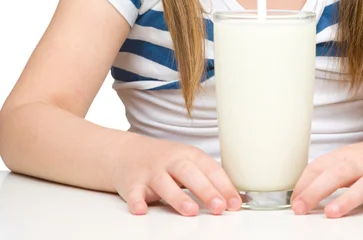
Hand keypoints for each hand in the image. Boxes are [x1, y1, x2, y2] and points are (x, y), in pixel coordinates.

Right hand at [111, 134, 241, 216]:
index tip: (235, 203)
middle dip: (205, 190)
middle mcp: (171, 161)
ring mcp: (151, 172)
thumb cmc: (163, 161)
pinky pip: (134, 192)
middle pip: (189, 173)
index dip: (224, 186)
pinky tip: (141, 209)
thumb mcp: (187, 162)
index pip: (210, 169)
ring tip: (190, 212)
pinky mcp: (132, 183)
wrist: (125, 152)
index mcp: (189, 155)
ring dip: (177, 197)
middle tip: (219, 207)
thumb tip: (232, 200)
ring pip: (165, 183)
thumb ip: (206, 179)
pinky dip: (137, 201)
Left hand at [290, 134, 362, 217]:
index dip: (304, 184)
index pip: (319, 167)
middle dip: (316, 192)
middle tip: (300, 208)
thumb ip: (330, 173)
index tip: (293, 201)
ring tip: (332, 213)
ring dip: (347, 200)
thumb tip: (302, 192)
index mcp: (345, 157)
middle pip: (336, 175)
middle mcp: (361, 164)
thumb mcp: (351, 159)